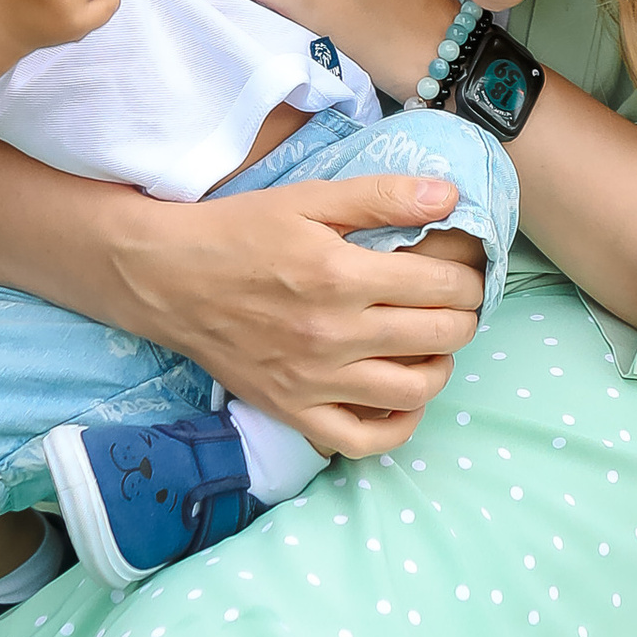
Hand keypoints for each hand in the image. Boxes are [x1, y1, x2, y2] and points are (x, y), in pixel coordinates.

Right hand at [109, 165, 480, 448]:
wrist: (166, 277)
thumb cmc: (239, 231)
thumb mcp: (309, 197)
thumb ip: (381, 196)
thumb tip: (449, 196)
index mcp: (342, 275)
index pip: (443, 285)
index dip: (470, 276)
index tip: (467, 270)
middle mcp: (333, 333)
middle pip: (439, 336)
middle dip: (465, 317)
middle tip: (459, 303)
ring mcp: (313, 380)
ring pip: (413, 390)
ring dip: (441, 366)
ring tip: (435, 345)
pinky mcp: (292, 410)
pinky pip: (363, 440)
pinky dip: (398, 426)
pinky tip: (404, 398)